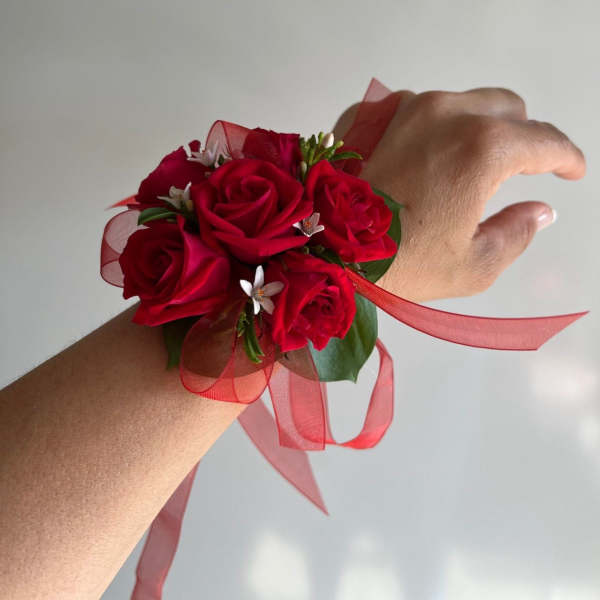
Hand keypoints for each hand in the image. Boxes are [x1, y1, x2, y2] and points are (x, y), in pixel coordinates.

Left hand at [332, 88, 585, 301]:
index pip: (544, 140)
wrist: (321, 254)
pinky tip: (418, 161)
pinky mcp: (368, 115)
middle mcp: (445, 112)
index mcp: (482, 148)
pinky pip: (412, 110)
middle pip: (506, 107)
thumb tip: (539, 211)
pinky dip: (426, 129)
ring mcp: (401, 108)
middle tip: (519, 169)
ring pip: (460, 103)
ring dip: (473, 128)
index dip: (566, 158)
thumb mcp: (471, 266)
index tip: (570, 173)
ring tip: (463, 168)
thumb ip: (516, 233)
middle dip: (522, 135)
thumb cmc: (399, 265)